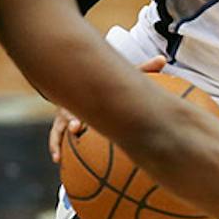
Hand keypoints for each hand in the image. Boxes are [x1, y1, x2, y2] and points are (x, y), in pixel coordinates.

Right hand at [49, 58, 163, 162]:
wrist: (82, 80)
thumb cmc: (105, 82)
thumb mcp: (122, 76)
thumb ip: (143, 69)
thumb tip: (163, 59)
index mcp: (87, 91)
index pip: (85, 97)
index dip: (87, 104)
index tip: (85, 115)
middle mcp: (73, 103)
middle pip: (69, 112)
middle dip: (71, 119)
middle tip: (76, 128)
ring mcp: (65, 115)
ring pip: (59, 129)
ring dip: (57, 141)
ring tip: (58, 155)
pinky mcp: (63, 124)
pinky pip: (56, 137)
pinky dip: (55, 147)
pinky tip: (57, 159)